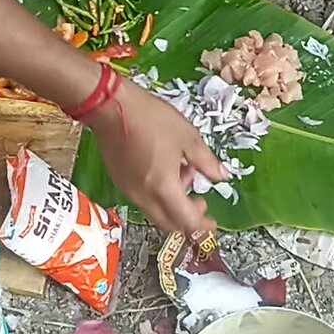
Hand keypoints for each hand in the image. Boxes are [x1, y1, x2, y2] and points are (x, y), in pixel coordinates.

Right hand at [87, 78, 227, 234]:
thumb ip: (207, 161)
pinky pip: (143, 200)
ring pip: (156, 212)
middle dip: (188, 218)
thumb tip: (222, 176)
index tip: (212, 222)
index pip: (186, 221)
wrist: (112, 106)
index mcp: (163, 187)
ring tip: (183, 174)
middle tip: (200, 202)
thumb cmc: (150, 118)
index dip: (202, 226)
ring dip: (173, 205)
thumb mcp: (187, 137)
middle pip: (169, 224)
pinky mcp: (120, 182)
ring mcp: (129, 190)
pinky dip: (158, 196)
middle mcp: (143, 196)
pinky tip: (164, 171)